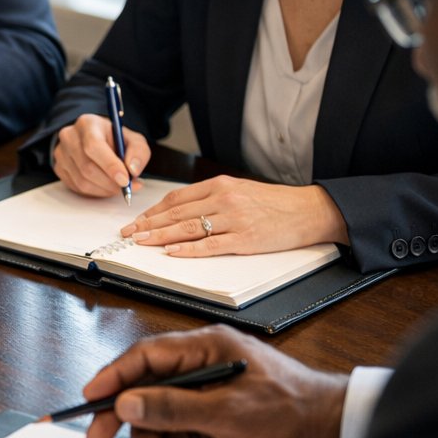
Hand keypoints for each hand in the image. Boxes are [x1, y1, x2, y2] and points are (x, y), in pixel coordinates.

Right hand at [51, 114, 149, 196]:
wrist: (95, 139)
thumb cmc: (114, 139)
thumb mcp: (133, 139)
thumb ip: (138, 152)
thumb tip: (133, 170)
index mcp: (87, 123)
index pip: (94, 147)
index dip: (110, 166)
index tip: (125, 180)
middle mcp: (69, 136)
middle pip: (87, 167)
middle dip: (110, 182)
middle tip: (126, 187)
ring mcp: (61, 153)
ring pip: (82, 181)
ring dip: (104, 189)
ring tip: (117, 187)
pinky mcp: (59, 168)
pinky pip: (76, 187)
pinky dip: (95, 192)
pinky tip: (105, 186)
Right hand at [82, 326, 346, 437]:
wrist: (325, 427)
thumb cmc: (288, 408)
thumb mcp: (226, 412)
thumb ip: (173, 407)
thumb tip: (127, 403)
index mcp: (204, 346)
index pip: (144, 355)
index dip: (113, 376)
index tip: (90, 398)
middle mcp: (200, 362)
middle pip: (145, 386)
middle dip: (128, 416)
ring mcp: (204, 386)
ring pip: (159, 411)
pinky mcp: (209, 409)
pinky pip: (177, 425)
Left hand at [120, 176, 348, 255]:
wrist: (309, 210)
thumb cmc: (273, 203)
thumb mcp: (240, 190)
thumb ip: (212, 197)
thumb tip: (180, 210)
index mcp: (220, 185)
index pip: (176, 198)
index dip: (153, 210)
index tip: (137, 220)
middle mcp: (224, 199)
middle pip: (176, 213)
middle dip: (148, 225)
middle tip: (128, 234)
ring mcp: (234, 219)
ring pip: (188, 229)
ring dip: (160, 237)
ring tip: (141, 243)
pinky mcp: (245, 239)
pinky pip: (210, 246)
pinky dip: (188, 250)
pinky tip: (171, 252)